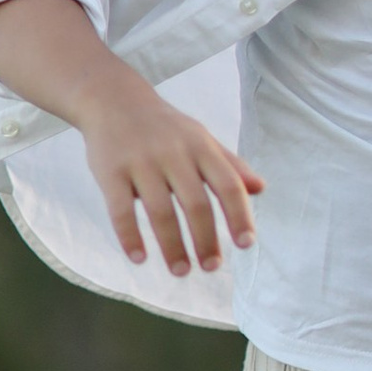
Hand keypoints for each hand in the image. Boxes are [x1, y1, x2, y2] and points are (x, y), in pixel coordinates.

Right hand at [78, 74, 262, 275]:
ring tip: (180, 271)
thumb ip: (230, 165)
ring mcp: (141, 162)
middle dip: (206, 240)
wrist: (112, 98)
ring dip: (172, 246)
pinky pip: (120, 209)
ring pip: (160, 211)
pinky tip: (139, 258)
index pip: (227, 185)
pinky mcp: (110, 171)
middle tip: (211, 267)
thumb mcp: (201, 138)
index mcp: (200, 147)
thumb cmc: (165, 126)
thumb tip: (261, 189)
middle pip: (196, 204)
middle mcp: (173, 154)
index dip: (240, 215)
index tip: (246, 245)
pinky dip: (130, 237)